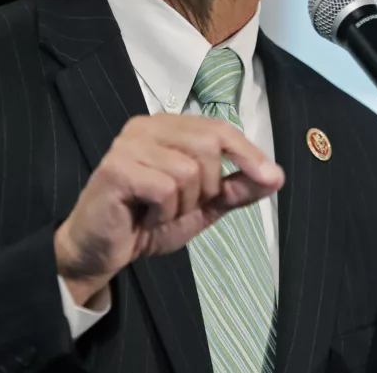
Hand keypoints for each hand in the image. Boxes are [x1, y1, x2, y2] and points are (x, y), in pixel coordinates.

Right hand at [54, 113, 284, 305]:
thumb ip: (235, 189)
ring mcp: (128, 143)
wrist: (100, 251)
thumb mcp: (201, 207)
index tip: (272, 177)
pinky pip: (166, 188)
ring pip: (189, 169)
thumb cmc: (146, 223)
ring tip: (159, 212)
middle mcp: (146, 125)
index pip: (220, 129)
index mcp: (167, 126)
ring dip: (183, 204)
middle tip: (182, 205)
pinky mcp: (117, 167)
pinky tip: (144, 216)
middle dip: (208, 186)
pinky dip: (163, 212)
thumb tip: (276, 176)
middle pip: (209, 145)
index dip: (248, 152)